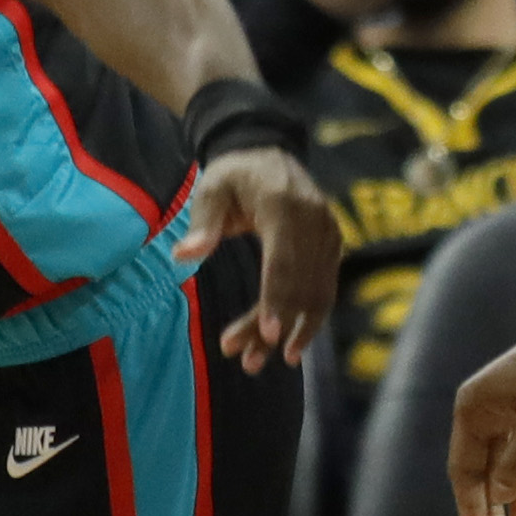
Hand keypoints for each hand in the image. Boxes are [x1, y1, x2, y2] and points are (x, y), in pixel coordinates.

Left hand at [177, 146, 338, 373]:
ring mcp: (329, 234)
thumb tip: (183, 255)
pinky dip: (309, 320)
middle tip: (246, 362)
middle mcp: (315, 221)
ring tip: (260, 362)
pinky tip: (289, 346)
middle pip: (299, 285)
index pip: (284, 260)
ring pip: (316, 293)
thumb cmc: (233, 176)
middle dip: (274, 327)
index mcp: (284, 205)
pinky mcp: (333, 246)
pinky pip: (324, 289)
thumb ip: (202, 223)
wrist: (269, 152)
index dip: (276, 300)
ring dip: (293, 332)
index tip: (268, 335)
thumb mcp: (210, 190)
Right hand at [448, 315, 515, 515]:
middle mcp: (480, 410)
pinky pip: (513, 456)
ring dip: (499, 502)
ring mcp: (502, 411)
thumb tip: (497, 498)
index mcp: (472, 409)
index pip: (464, 474)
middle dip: (482, 515)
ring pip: (494, 468)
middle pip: (475, 474)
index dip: (472, 515)